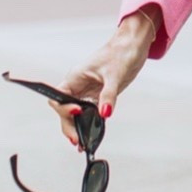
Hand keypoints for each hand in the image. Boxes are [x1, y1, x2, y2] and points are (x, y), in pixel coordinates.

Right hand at [46, 10, 157, 147]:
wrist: (132, 47)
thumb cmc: (120, 53)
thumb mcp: (114, 75)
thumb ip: (108, 95)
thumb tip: (105, 113)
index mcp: (75, 77)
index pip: (59, 96)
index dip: (63, 108)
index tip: (77, 113)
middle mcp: (78, 86)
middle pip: (65, 110)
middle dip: (69, 125)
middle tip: (77, 140)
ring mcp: (87, 92)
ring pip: (76, 114)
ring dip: (77, 128)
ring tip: (82, 144)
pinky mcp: (98, 97)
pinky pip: (89, 113)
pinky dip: (89, 124)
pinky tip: (91, 135)